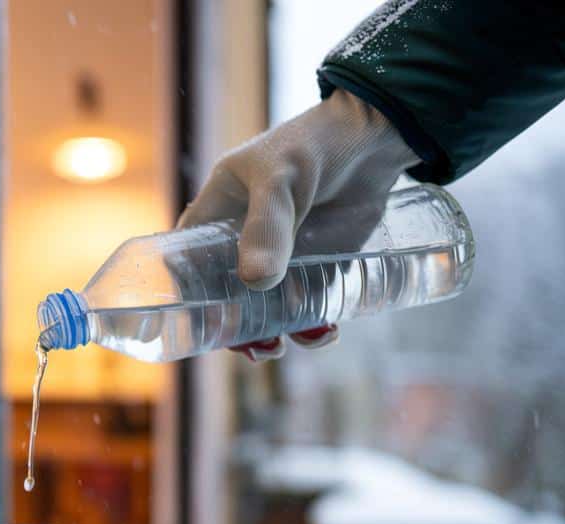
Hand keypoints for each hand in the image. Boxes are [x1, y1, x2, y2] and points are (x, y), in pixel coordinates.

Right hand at [178, 89, 417, 361]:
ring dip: (272, 333)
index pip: (184, 263)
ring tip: (285, 346)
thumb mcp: (281, 179)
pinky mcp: (320, 265)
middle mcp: (243, 240)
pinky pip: (308, 305)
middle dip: (234, 329)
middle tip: (254, 347)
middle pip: (224, 297)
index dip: (186, 298)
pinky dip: (313, 324)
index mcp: (216, 214)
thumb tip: (255, 283)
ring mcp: (282, 256)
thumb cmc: (315, 144)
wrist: (380, 136)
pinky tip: (324, 332)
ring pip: (266, 308)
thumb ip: (268, 226)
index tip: (199, 326)